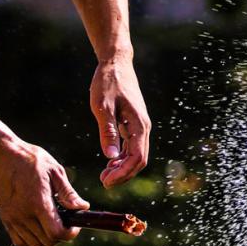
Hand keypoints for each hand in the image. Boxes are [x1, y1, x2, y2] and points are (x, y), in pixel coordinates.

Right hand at [0, 138, 89, 245]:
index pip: (56, 233)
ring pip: (35, 245)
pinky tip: (39, 228)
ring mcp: (12, 218)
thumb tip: (82, 207)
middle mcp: (23, 214)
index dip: (70, 233)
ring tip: (51, 224)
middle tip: (65, 223)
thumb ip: (68, 193)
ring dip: (47, 239)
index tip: (73, 224)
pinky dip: (32, 241)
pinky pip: (20, 242)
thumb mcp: (54, 171)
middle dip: (61, 236)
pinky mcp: (5, 218)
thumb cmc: (29, 159)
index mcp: (38, 203)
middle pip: (48, 242)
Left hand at [90, 54, 149, 187]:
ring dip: (123, 168)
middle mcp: (143, 128)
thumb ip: (107, 131)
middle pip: (139, 160)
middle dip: (123, 174)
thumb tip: (110, 157)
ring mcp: (140, 127)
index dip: (123, 172)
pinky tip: (110, 162)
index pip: (137, 157)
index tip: (107, 181)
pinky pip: (132, 147)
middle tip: (104, 182)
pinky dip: (122, 158)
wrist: (116, 63)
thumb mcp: (102, 106)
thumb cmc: (108, 82)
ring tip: (105, 175)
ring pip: (136, 155)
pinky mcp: (133, 124)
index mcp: (139, 125)